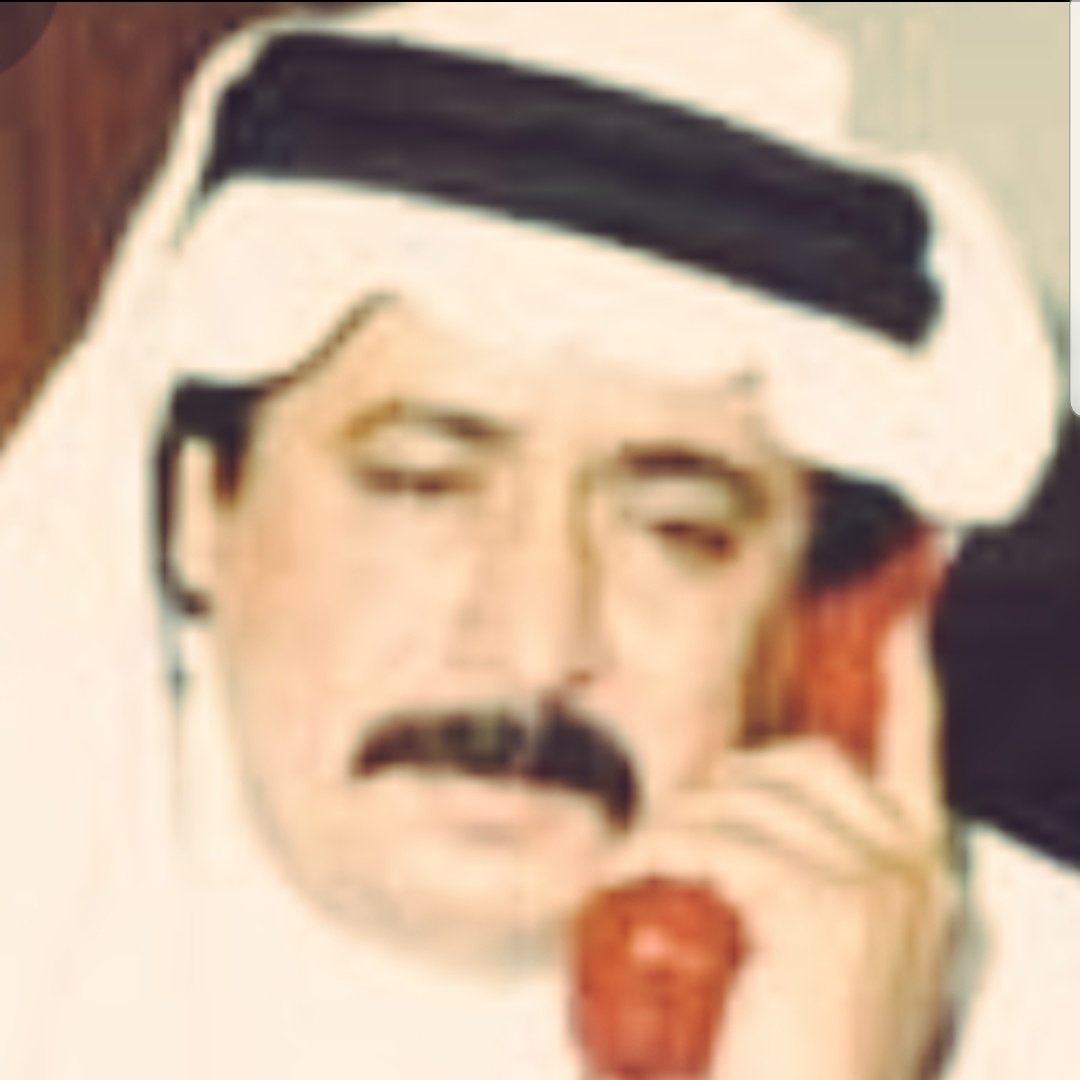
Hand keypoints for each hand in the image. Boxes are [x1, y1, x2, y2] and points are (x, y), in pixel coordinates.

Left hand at [590, 613, 956, 1079]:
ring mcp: (875, 885)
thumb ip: (813, 885)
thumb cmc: (798, 1049)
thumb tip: (740, 820)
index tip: (902, 635)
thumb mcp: (825, 954)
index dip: (908, 685)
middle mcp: (913, 870)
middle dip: (723, 782)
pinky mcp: (822, 909)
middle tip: (671, 825)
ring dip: (674, 823)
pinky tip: (624, 876)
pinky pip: (714, 844)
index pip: (919, 752)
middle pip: (801, 764)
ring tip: (638, 861)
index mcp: (923, 875)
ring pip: (745, 804)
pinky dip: (656, 851)